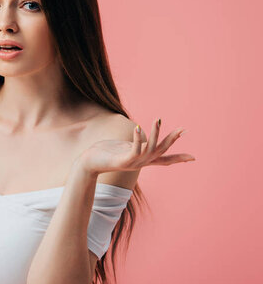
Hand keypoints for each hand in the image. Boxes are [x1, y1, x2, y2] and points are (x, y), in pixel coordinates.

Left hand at [75, 118, 195, 175]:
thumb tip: (139, 134)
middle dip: (171, 140)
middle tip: (182, 129)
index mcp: (142, 160)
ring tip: (158, 119)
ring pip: (149, 149)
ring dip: (155, 134)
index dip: (178, 158)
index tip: (194, 158)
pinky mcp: (122, 161)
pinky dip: (137, 139)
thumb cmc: (104, 153)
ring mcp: (132, 163)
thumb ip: (133, 143)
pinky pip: (134, 150)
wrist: (88, 163)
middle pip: (161, 152)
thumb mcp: (123, 147)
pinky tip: (137, 127)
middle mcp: (140, 163)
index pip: (164, 160)